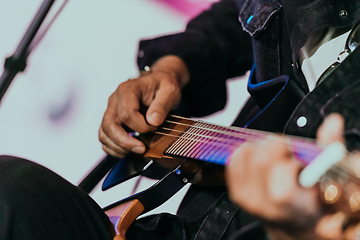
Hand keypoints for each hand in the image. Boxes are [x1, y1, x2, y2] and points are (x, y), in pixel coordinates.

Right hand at [99, 55, 188, 157]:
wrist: (157, 84)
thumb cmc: (162, 86)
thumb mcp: (169, 91)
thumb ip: (162, 105)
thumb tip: (153, 121)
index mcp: (127, 90)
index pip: (126, 113)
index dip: (141, 126)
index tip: (155, 127)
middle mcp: (115, 100)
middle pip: (109, 125)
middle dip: (125, 142)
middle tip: (142, 149)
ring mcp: (111, 111)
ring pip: (104, 134)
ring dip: (119, 147)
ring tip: (137, 150)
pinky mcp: (112, 121)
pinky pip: (105, 138)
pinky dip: (115, 148)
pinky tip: (129, 150)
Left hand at [225, 114, 345, 238]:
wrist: (294, 223)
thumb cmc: (314, 201)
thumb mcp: (329, 179)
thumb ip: (329, 149)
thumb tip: (331, 122)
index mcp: (293, 204)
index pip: (282, 169)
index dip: (290, 156)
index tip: (297, 158)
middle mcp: (265, 204)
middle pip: (262, 157)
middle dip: (277, 147)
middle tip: (287, 155)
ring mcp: (247, 199)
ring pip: (247, 152)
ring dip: (262, 148)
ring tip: (276, 161)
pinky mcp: (236, 193)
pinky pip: (234, 158)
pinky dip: (248, 153)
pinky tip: (260, 162)